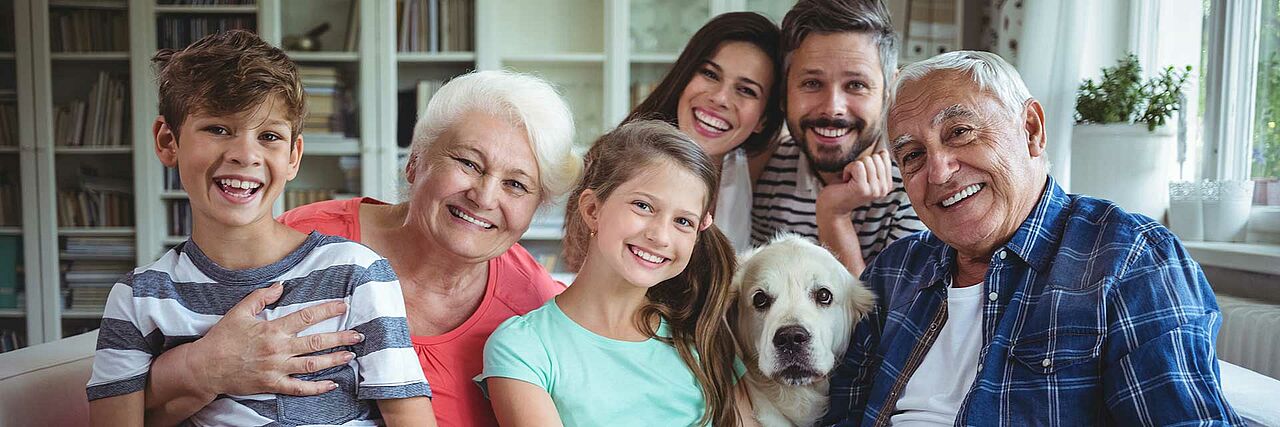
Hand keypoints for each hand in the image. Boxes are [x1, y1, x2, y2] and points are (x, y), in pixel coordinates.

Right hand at [185, 282, 363, 396]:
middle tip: (359, 335)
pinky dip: (317, 387)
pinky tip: (332, 384)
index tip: (343, 306)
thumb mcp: (239, 311)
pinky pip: (299, 388)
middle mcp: (278, 349)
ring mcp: (277, 368)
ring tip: (351, 355)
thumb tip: (280, 285)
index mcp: (272, 329)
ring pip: (312, 365)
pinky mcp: (273, 384)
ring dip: (334, 360)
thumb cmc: (222, 338)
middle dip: (341, 338)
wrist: (206, 367)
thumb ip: (261, 297)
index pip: (306, 317)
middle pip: (316, 342)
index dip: (327, 310)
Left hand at [816, 150, 893, 218]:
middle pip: (875, 157)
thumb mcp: (865, 175)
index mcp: (887, 185)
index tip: (860, 174)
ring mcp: (874, 189)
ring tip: (850, 180)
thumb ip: (876, 164)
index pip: (884, 157)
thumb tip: (884, 151)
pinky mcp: (862, 188)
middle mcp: (883, 189)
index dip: (868, 161)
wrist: (832, 207)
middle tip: (854, 178)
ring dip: (853, 167)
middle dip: (860, 163)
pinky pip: (857, 165)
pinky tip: (845, 180)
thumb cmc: (845, 188)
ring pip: (867, 160)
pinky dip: (847, 169)